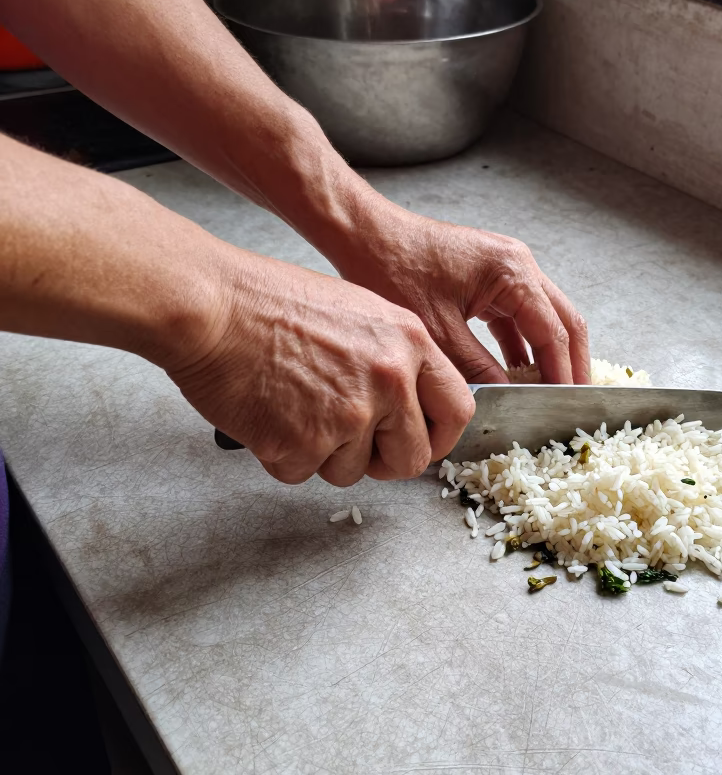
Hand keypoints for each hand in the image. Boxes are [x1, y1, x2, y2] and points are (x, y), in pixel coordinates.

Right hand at [166, 252, 474, 484]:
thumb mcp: (359, 312)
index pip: (458, 410)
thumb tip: (409, 408)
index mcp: (409, 342)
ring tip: (292, 405)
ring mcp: (348, 417)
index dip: (438, 437)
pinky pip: (302, 473)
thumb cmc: (269, 302)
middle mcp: (389, 381)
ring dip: (323, 454)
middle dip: (382, 461)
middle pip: (412, 458)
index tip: (421, 443)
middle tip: (351, 444)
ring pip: (352, 472)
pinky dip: (282, 455)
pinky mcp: (302, 445)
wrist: (209, 306)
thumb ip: (395, 360)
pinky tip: (267, 413)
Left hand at [325, 192, 589, 385]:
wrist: (364, 234)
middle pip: (564, 321)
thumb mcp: (438, 330)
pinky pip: (518, 315)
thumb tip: (507, 397)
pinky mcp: (490, 276)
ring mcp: (507, 267)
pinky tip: (517, 373)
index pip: (555, 333)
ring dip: (548, 354)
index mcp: (513, 272)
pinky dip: (522, 344)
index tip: (568, 405)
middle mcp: (519, 264)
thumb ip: (478, 367)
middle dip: (570, 363)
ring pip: (545, 318)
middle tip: (573, 401)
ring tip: (549, 392)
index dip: (564, 374)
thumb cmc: (392, 267)